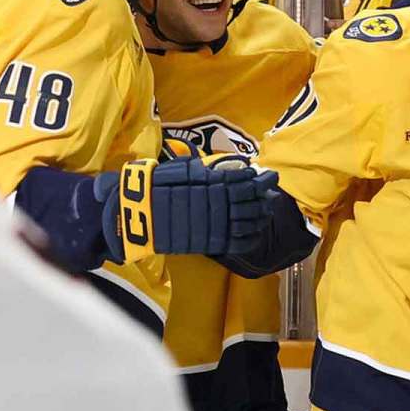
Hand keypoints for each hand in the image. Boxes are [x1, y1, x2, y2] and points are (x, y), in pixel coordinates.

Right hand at [95, 154, 278, 262]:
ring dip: (261, 214)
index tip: (268, 175)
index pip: (243, 180)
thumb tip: (229, 167)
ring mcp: (215, 225)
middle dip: (264, 194)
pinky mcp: (210, 243)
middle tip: (273, 190)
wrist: (136, 216)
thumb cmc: (155, 188)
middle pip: (250, 199)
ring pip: (248, 220)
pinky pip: (238, 243)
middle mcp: (217, 204)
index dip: (258, 178)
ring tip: (267, 209)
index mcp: (210, 183)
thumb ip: (205, 170)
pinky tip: (257, 231)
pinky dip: (251, 237)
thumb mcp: (179, 170)